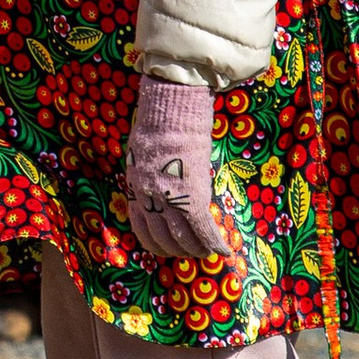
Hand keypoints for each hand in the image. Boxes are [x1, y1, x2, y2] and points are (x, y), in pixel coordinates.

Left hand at [125, 75, 225, 259]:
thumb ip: (148, 173)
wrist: (170, 107)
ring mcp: (168, 199)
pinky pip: (203, 230)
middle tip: (192, 251)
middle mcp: (147, 197)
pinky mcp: (191, 196)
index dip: (156, 242)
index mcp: (134, 186)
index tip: (168, 246)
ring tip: (208, 251)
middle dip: (178, 250)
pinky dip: (214, 243)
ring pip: (182, 239)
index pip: (141, 227)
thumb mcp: (144, 151)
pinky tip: (224, 250)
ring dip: (197, 250)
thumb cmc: (160, 121)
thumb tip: (160, 182)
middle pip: (161, 239)